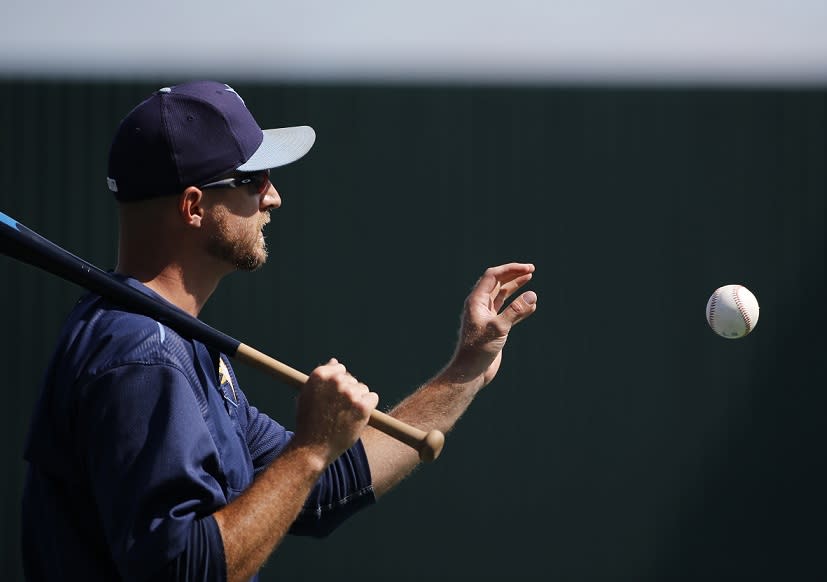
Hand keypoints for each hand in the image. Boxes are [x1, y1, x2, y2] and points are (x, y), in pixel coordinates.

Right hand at [292, 358, 378, 464]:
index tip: (334, 397)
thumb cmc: (308, 423)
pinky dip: (368, 407)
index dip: (338, 384)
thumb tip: (335, 361)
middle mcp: (335, 381)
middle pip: (352, 379)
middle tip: (337, 411)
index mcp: (320, 375)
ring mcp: (349, 393)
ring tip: (344, 417)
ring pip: (363, 389)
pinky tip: (356, 418)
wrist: (312, 448)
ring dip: (358, 401)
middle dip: (348, 393)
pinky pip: (373, 398)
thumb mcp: (307, 396)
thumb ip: (321, 378)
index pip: (339, 369)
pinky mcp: (362, 406)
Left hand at [449, 263, 537, 386]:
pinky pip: (508, 310)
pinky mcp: (495, 327)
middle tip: (531, 269)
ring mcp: (487, 316)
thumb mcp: (499, 328)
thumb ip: (516, 311)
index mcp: (476, 301)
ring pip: (503, 295)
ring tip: (529, 278)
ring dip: (516, 286)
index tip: (528, 269)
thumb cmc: (479, 350)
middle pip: (497, 283)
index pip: (492, 276)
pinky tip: (531, 304)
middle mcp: (480, 306)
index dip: (510, 269)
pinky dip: (519, 305)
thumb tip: (532, 295)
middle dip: (513, 274)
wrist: (472, 372)